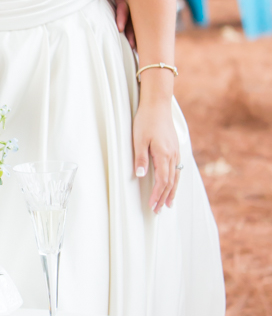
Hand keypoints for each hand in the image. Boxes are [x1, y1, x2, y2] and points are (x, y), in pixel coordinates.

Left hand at [133, 93, 179, 212]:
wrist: (158, 104)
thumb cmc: (146, 120)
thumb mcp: (138, 139)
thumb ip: (140, 158)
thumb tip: (141, 176)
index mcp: (163, 154)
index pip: (162, 181)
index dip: (157, 195)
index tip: (152, 205)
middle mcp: (173, 155)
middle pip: (170, 182)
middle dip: (164, 198)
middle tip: (159, 211)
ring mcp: (176, 151)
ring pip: (176, 177)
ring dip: (172, 192)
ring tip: (169, 204)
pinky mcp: (176, 148)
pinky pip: (178, 169)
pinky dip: (176, 181)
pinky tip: (174, 184)